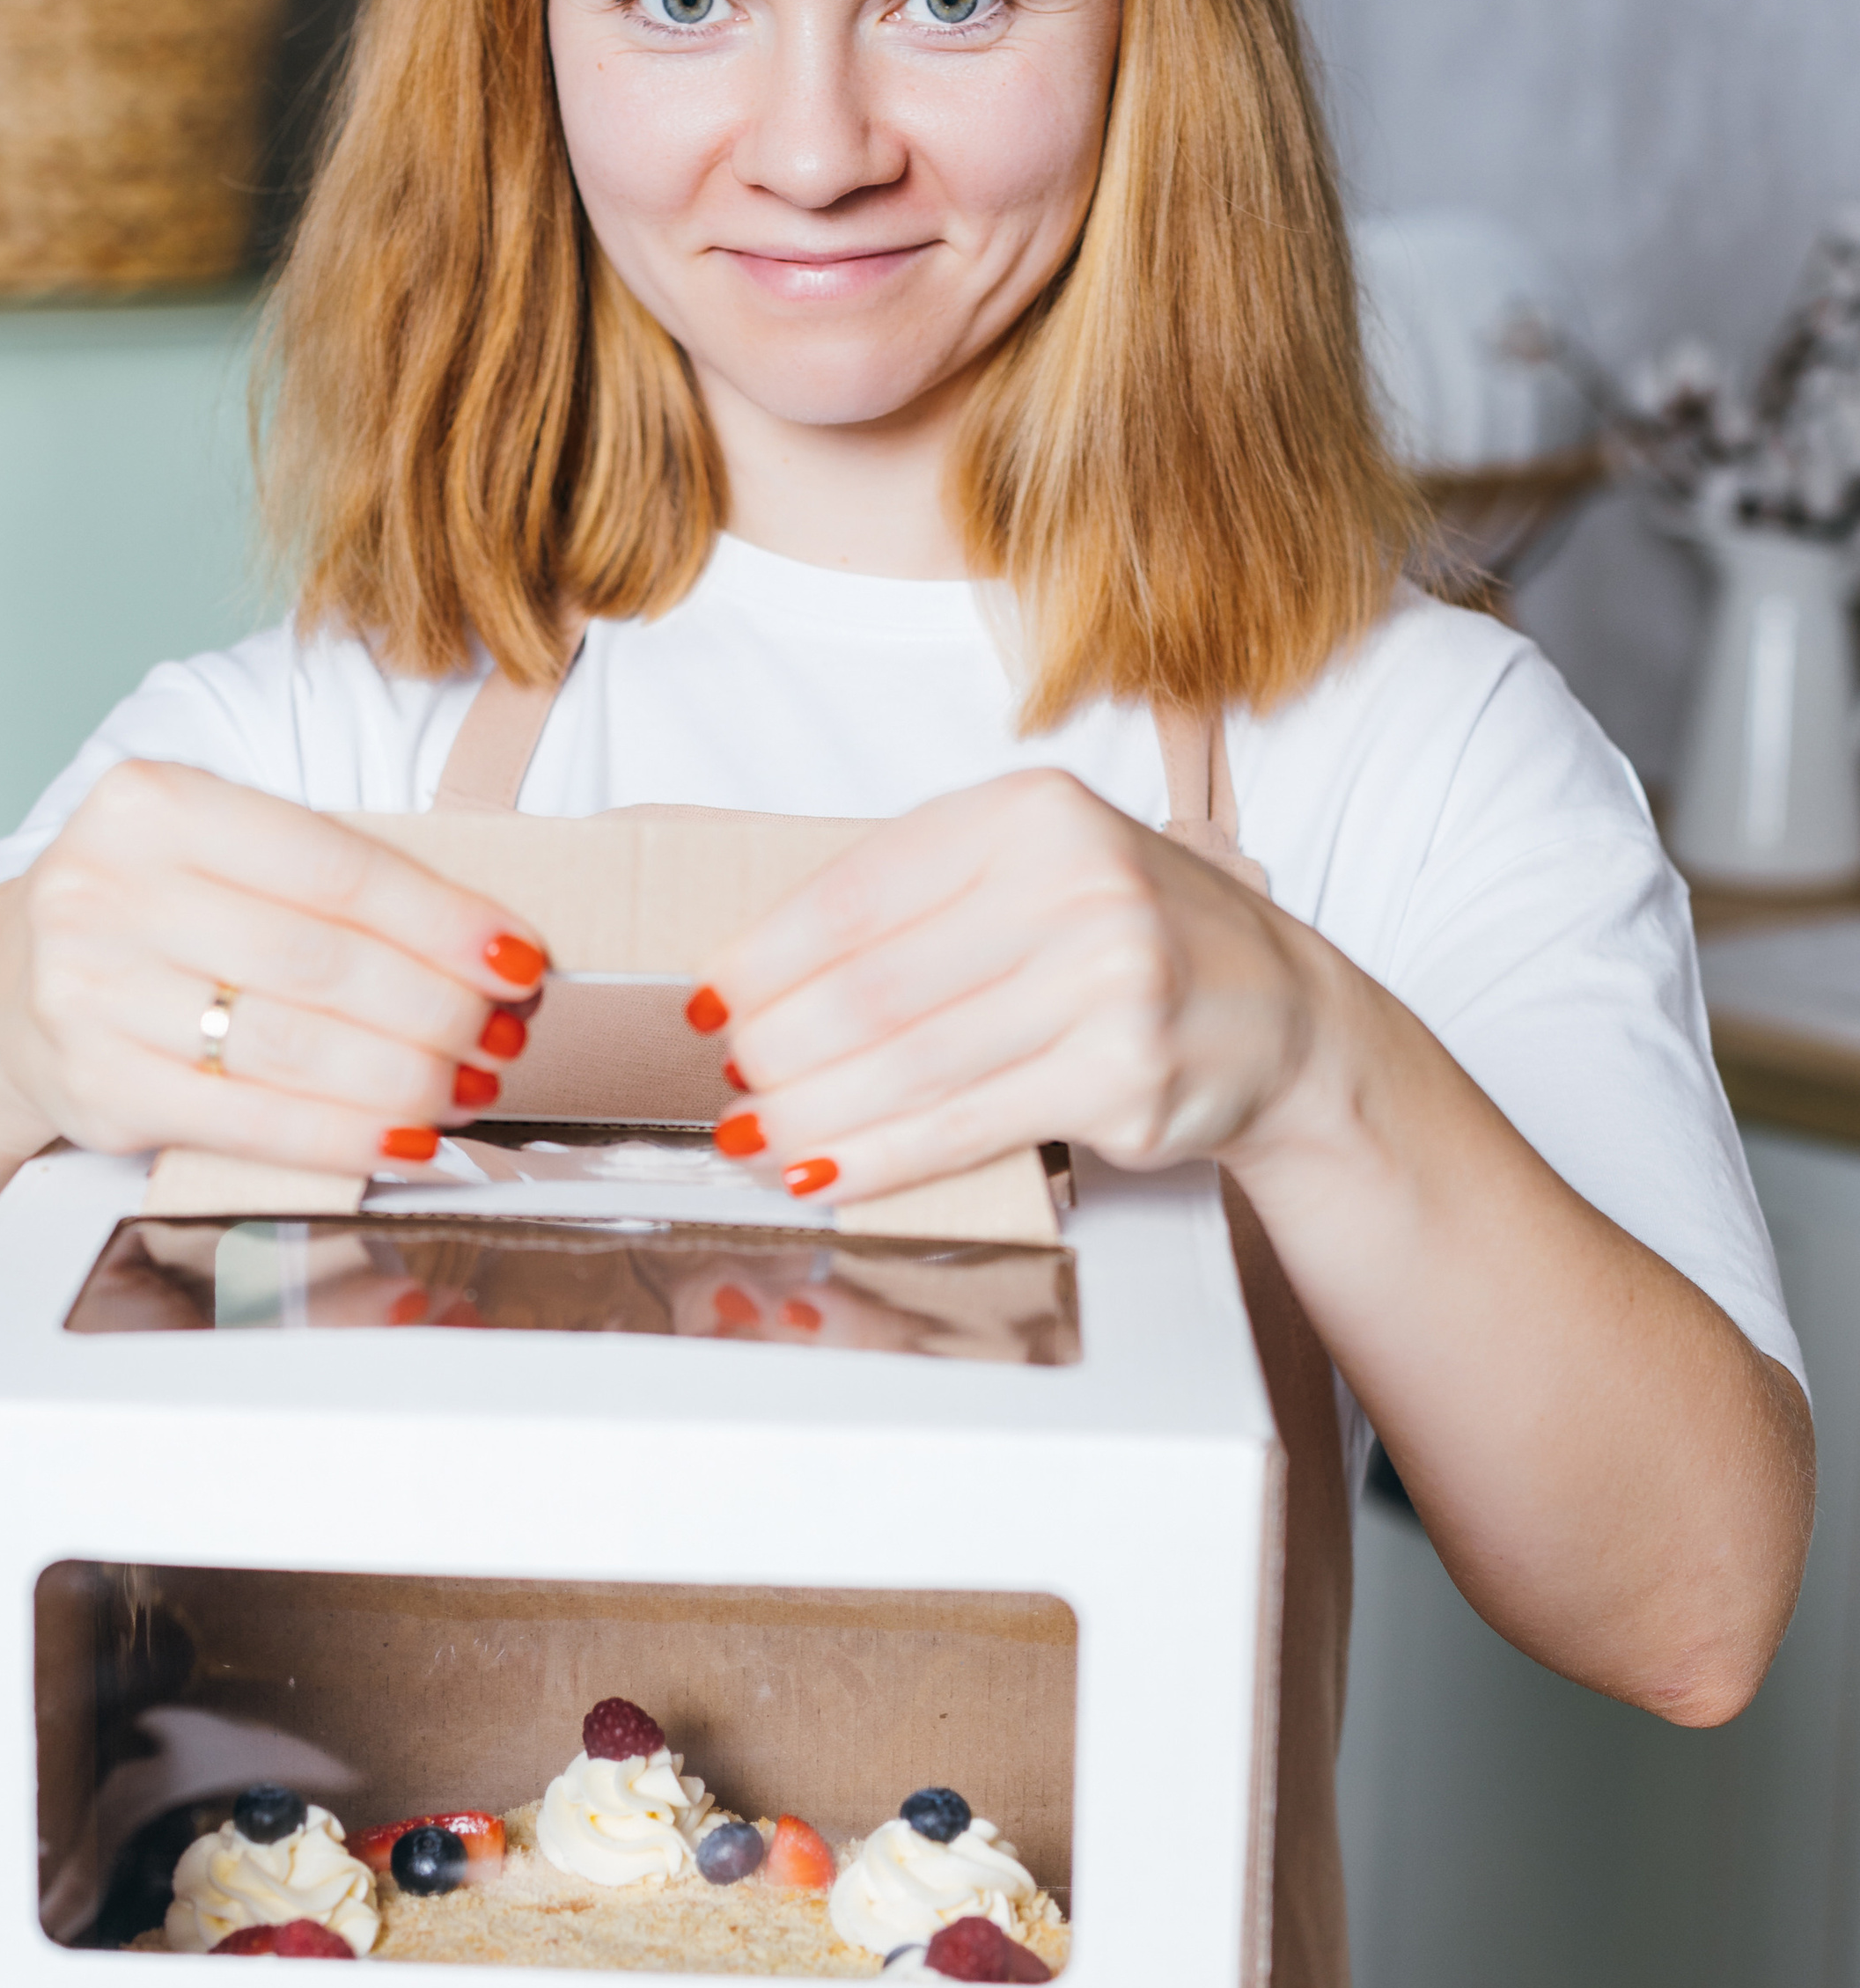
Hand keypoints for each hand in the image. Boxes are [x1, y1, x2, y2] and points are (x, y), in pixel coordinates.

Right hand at [0, 761, 549, 1177]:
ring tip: (469, 1083)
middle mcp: (104, 890)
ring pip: (293, 1047)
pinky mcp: (96, 1087)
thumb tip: (485, 949)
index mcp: (150, 804)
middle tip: (503, 1032)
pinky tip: (403, 1137)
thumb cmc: (155, 913)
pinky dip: (344, 1135)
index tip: (518, 956)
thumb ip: (329, 881)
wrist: (10, 988)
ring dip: (406, 1077)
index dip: (442, 920)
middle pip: (320, 962)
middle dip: (437, 1007)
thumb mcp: (217, 852)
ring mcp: (90, 994)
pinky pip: (251, 1121)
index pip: (333, 867)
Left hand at [694, 769, 1329, 1200]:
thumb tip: (762, 979)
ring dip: (811, 1115)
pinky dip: (878, 1158)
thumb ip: (919, 901)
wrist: (1279, 1015)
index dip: (764, 958)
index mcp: (1034, 814)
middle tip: (729, 1082)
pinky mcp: (1126, 1079)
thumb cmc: (1130, 939)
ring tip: (751, 1138)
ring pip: (911, 1068)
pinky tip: (824, 1172)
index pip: (858, 894)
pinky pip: (964, 1127)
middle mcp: (1079, 887)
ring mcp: (1111, 984)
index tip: (708, 1002)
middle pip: (873, 989)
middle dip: (776, 1049)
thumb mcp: (1038, 869)